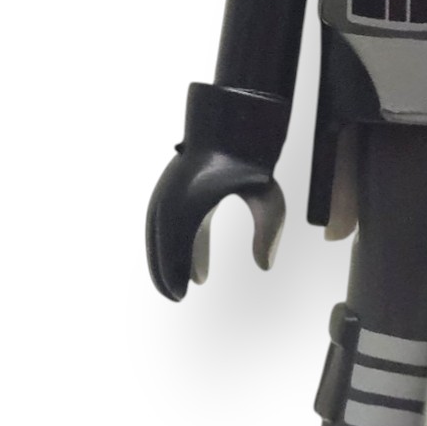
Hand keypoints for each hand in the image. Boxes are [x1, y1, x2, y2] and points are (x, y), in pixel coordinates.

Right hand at [146, 146, 285, 300]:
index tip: (184, 292)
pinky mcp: (171, 188)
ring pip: (157, 232)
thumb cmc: (253, 164)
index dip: (177, 270)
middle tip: (176, 295)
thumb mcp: (269, 199)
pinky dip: (169, 244)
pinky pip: (163, 222)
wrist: (232, 129)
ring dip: (163, 259)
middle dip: (165, 271)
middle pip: (161, 241)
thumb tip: (265, 266)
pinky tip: (186, 260)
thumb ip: (269, 233)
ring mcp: (167, 190)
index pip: (177, 244)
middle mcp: (173, 195)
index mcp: (192, 199)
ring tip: (176, 283)